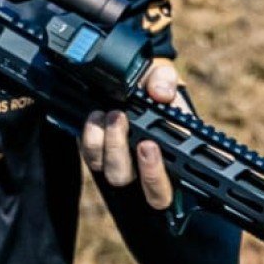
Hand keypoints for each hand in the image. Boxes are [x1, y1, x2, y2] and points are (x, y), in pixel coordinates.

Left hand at [81, 61, 182, 208]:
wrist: (131, 78)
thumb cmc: (153, 83)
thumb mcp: (162, 75)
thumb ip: (165, 80)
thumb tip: (160, 93)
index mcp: (171, 156)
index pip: (165, 188)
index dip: (155, 176)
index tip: (148, 145)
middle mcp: (146, 167)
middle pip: (133, 185)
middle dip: (124, 154)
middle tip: (122, 120)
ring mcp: (122, 163)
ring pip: (112, 174)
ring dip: (107, 144)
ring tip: (111, 113)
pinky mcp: (100, 154)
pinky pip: (92, 158)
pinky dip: (91, 138)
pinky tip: (96, 116)